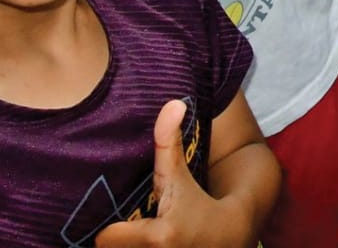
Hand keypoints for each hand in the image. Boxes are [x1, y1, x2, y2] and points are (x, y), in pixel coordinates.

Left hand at [94, 100, 250, 246]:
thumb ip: (168, 143)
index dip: (108, 230)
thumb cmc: (199, 203)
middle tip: (124, 230)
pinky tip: (138, 245)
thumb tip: (171, 103)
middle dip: (116, 243)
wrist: (233, 236)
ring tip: (130, 239)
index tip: (120, 221)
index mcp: (159, 236)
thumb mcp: (181, 176)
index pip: (104, 239)